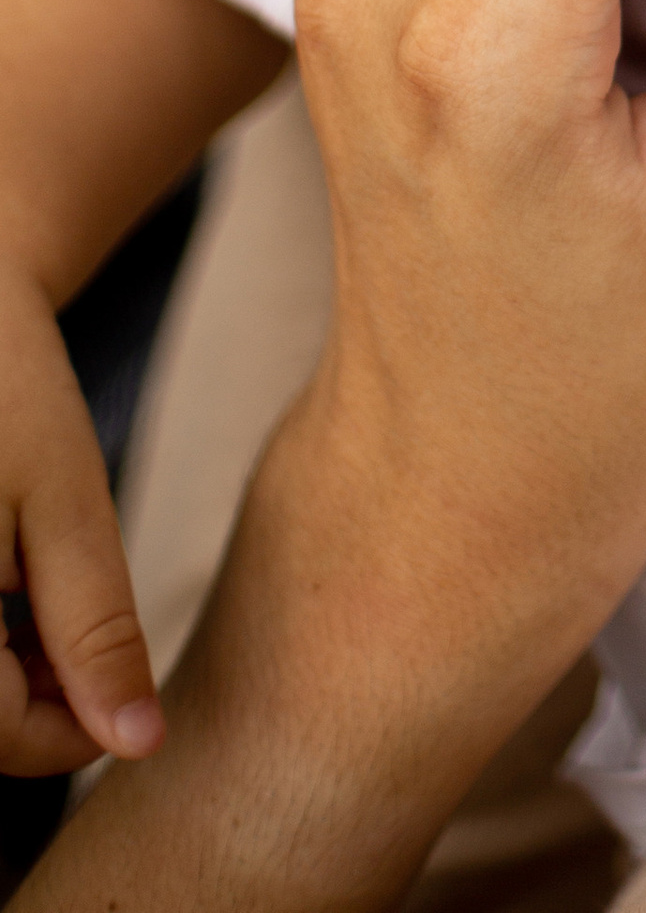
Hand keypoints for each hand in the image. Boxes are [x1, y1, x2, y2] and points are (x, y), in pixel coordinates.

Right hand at [0, 268, 156, 773]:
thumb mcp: (69, 510)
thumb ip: (96, 634)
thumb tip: (140, 744)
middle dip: (35, 702)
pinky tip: (3, 585)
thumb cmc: (12, 394)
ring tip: (42, 594)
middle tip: (83, 627)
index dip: (74, 732)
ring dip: (1, 676)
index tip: (129, 688)